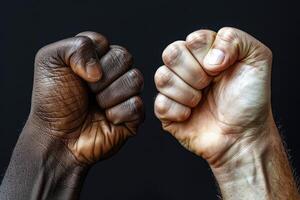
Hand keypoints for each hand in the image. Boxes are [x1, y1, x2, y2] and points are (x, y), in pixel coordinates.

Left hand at [30, 31, 143, 165]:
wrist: (57, 137)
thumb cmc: (52, 102)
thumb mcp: (50, 61)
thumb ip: (76, 46)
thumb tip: (100, 69)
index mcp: (96, 58)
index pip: (106, 44)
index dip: (91, 58)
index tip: (77, 74)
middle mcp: (113, 73)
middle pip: (125, 57)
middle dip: (102, 78)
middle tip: (88, 91)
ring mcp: (125, 93)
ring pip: (135, 79)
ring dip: (109, 96)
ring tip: (97, 106)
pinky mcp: (134, 114)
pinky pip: (136, 104)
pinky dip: (117, 113)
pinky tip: (106, 119)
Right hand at [154, 27, 272, 166]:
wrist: (244, 135)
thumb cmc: (250, 100)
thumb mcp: (256, 59)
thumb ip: (234, 39)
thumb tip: (208, 58)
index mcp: (204, 52)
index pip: (193, 39)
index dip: (207, 55)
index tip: (222, 69)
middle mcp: (186, 68)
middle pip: (171, 53)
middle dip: (194, 73)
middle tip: (209, 85)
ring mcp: (175, 89)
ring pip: (162, 77)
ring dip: (187, 93)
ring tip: (200, 102)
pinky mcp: (166, 111)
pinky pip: (160, 103)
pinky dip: (179, 111)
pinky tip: (191, 115)